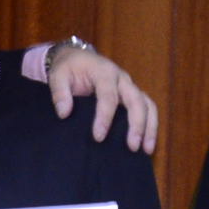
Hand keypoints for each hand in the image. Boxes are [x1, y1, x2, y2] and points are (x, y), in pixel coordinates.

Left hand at [44, 43, 160, 152]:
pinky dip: (151, 126)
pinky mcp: (132, 95)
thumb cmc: (68, 68)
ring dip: (149, 127)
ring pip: (147, 104)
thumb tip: (64, 113)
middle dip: (136, 124)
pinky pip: (148, 109)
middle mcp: (122, 78)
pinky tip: (147, 145)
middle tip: (132, 147)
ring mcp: (129, 87)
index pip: (108, 95)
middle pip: (136, 100)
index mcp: (104, 72)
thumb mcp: (58, 75)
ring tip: (147, 150)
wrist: (77, 58)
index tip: (98, 137)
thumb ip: (59, 93)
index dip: (104, 117)